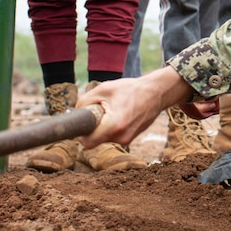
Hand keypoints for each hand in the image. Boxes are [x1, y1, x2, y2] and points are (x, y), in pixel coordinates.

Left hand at [75, 67, 194, 146]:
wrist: (156, 93)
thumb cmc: (130, 89)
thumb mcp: (104, 89)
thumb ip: (85, 101)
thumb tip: (75, 113)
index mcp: (114, 125)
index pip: (88, 142)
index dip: (80, 134)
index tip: (81, 125)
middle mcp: (121, 136)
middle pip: (95, 140)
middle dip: (93, 128)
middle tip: (99, 111)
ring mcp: (127, 139)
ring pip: (104, 138)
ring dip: (103, 127)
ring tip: (112, 111)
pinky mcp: (131, 139)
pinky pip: (113, 136)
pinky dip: (111, 128)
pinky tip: (119, 114)